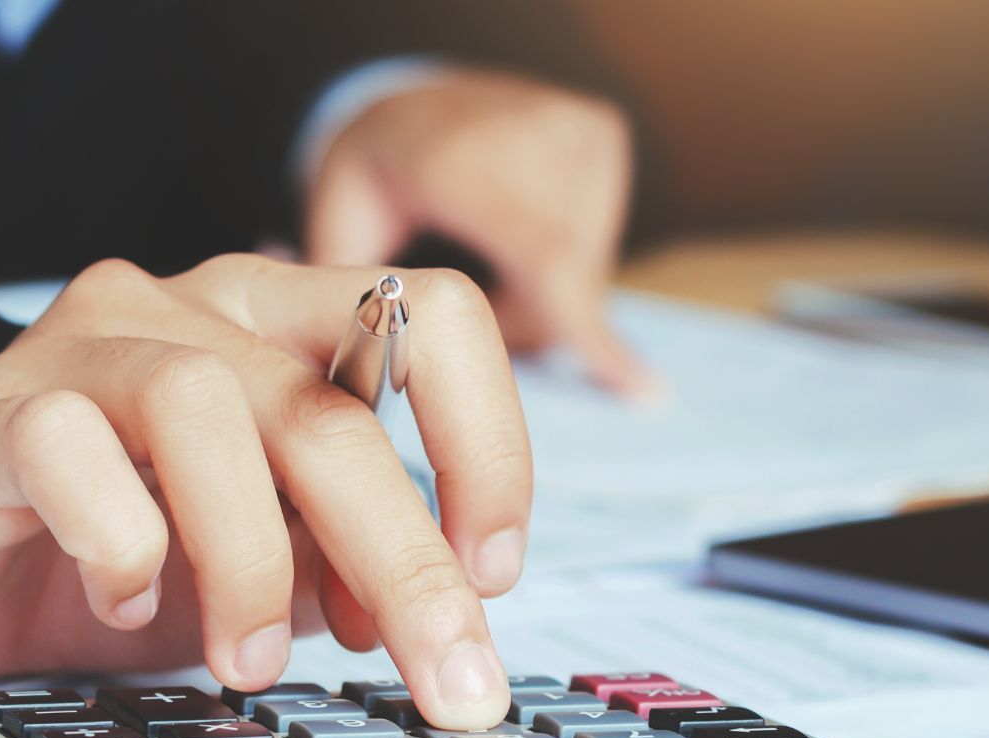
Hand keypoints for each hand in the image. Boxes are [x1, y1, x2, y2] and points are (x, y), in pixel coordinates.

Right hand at [0, 256, 530, 729]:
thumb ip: (353, 567)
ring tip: (252, 658)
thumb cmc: (122, 555)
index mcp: (289, 326)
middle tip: (441, 677)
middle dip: (405, 560)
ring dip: (253, 556)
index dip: (488, 444)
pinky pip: (67, 449)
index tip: (492, 572)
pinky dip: (118, 542)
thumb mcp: (275, 565)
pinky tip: (123, 601)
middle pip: (333, 407)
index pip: (434, 324)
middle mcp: (197, 311)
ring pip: (207, 408)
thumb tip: (445, 620)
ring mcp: (88, 346)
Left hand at [306, 70, 659, 399]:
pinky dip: (561, 261)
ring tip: (488, 252)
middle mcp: (537, 131)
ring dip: (539, 294)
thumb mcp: (341, 225)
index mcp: (461, 157)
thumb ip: (355, 296)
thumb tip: (356, 374)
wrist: (414, 94)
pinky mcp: (606, 136)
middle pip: (563, 285)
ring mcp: (580, 129)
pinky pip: (597, 242)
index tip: (647, 392)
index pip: (548, 261)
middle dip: (520, 321)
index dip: (591, 335)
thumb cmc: (374, 171)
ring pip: (585, 272)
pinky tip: (517, 232)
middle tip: (470, 301)